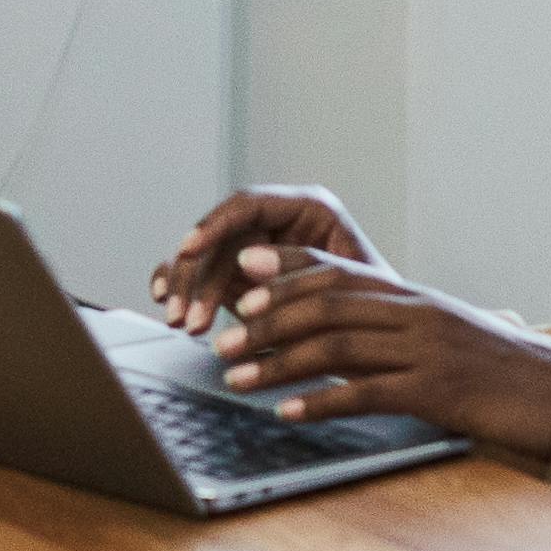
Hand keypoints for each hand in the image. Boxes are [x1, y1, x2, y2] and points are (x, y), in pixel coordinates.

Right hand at [153, 185, 381, 328]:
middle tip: (187, 314)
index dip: (214, 223)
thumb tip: (246, 262)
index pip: (249, 204)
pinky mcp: (241, 277)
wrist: (385, 345)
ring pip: (206, 258)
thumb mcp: (347, 285)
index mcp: (309, 208)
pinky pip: (201, 273)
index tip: (189, 247)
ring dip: (186, 288)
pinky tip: (165, 300)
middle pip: (220, 235)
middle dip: (197, 274)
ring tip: (180, 322)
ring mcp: (256, 250)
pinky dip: (180, 286)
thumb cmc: (377, 310)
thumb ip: (299, 268)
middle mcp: (277, 224)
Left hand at [201, 245, 550, 461]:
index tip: (242, 272)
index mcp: (415, 296)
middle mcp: (417, 313)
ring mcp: (428, 350)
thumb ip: (396, 329)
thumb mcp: (445, 337)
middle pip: (327, 304)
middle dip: (268, 320)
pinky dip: (321, 403)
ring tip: (237, 379)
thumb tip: (336, 337)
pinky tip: (288, 414)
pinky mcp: (437, 392)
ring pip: (337, 346)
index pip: (339, 269)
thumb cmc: (499, 372)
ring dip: (279, 363)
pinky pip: (367, 394)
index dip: (286, 269)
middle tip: (223, 340)